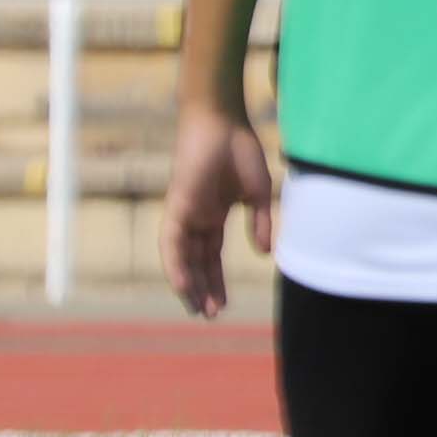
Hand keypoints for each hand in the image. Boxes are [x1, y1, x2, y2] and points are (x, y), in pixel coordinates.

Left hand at [159, 107, 276, 319]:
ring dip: (189, 285)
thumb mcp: (257, 194)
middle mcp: (195, 218)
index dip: (217, 281)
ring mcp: (184, 213)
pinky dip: (176, 265)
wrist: (223, 121)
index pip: (212, 256)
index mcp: (213, 215)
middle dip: (203, 289)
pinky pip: (172, 243)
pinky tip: (184, 285)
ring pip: (181, 258)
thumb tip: (265, 254)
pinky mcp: (177, 206)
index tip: (223, 304)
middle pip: (196, 262)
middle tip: (210, 315)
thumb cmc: (240, 149)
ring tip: (198, 309)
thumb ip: (259, 223)